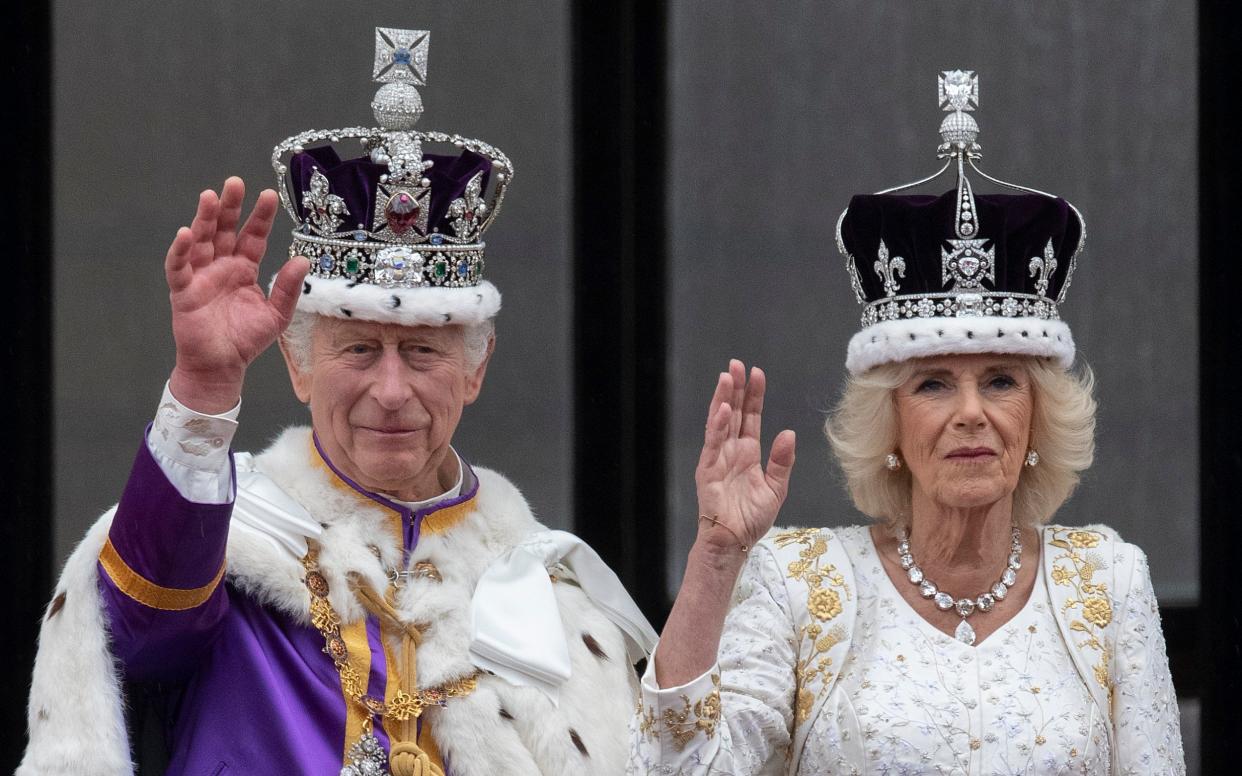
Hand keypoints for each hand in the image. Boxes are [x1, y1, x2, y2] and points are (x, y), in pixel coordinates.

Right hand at [164, 177, 307, 412]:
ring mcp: (201, 276)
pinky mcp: (183, 291)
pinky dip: (180, 250)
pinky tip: (186, 233)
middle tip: (236, 182)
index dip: (259, 217)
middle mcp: (221, 267)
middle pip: (225, 230)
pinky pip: (178, 267)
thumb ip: (287, 288)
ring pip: (201, 241)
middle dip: (230, 207)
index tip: (269, 195)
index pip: (253, 236)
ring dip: (204, 219)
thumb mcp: (276, 314)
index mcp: (244, 269)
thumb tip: (302, 261)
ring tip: (210, 196)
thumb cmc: (246, 340)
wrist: (222, 367)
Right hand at [694, 359, 795, 556]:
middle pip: (734, 413)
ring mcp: (718, 459)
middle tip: (737, 364)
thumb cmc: (750, 519)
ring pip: (720, 423)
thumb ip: (782, 461)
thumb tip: (789, 432)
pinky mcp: (708, 471)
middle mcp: (731, 451)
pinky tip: (722, 410)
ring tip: (727, 378)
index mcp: (747, 453)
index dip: (754, 396)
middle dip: (736, 389)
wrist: (734, 542)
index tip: (757, 374)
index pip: (750, 417)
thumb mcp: (776, 488)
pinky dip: (717, 427)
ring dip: (723, 400)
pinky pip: (713, 445)